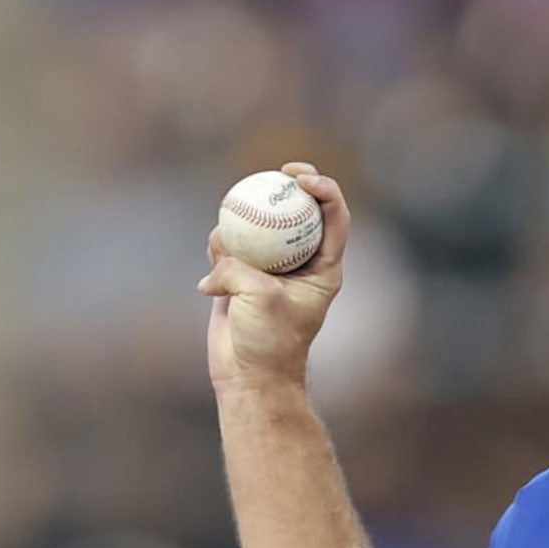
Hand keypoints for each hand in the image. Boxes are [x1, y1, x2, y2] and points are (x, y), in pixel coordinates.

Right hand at [198, 162, 347, 391]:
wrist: (248, 375)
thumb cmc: (268, 342)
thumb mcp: (261, 299)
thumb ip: (241, 266)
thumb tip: (220, 246)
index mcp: (324, 269)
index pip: (334, 218)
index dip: (324, 189)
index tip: (301, 179)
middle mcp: (301, 262)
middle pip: (299, 209)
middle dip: (288, 183)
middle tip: (275, 173)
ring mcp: (270, 265)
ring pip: (258, 223)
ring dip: (241, 223)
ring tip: (227, 249)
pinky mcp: (241, 272)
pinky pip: (228, 244)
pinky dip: (218, 250)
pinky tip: (213, 278)